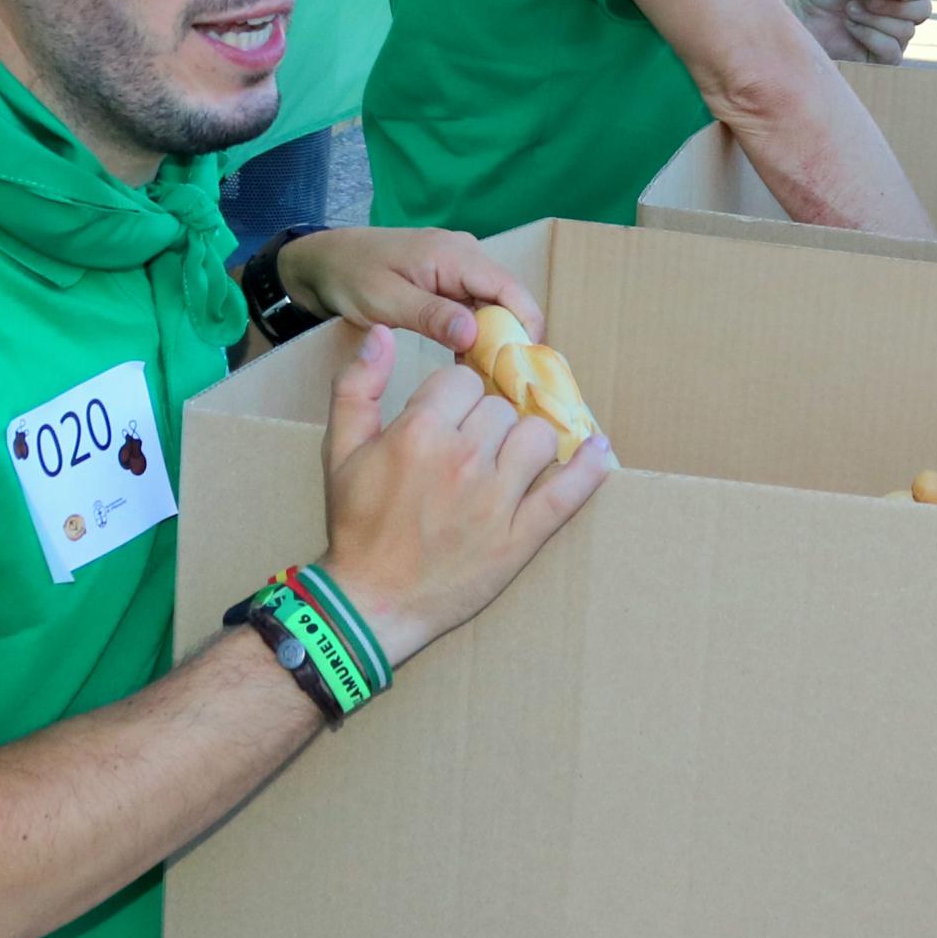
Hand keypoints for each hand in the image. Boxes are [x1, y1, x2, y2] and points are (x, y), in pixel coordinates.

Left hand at [273, 227, 538, 358]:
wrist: (324, 261)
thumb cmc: (351, 276)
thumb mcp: (386, 300)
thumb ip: (430, 315)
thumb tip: (475, 334)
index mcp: (455, 255)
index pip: (511, 290)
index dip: (526, 328)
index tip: (525, 370)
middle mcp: (467, 257)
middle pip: (508, 301)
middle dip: (512, 341)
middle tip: (507, 386)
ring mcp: (459, 270)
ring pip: (494, 309)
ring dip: (495, 343)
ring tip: (493, 383)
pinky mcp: (450, 284)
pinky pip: (476, 311)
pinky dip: (477, 337)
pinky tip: (472, 367)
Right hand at [315, 326, 613, 667]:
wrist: (372, 602)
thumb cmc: (356, 525)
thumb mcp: (340, 450)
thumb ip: (357, 387)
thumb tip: (382, 334)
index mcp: (419, 433)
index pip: (464, 380)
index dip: (455, 396)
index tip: (448, 416)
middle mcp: (463, 460)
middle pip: (502, 407)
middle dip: (486, 421)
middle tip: (470, 447)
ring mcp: (497, 500)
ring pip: (538, 437)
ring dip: (525, 443)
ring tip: (507, 460)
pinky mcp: (521, 537)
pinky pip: (568, 492)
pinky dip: (589, 468)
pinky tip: (596, 451)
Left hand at [793, 0, 935, 64]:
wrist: (807, 16)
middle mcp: (903, 12)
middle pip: (924, 10)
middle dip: (895, 4)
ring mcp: (896, 35)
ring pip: (907, 30)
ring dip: (874, 19)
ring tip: (850, 10)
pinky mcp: (885, 57)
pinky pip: (892, 49)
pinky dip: (869, 36)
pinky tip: (851, 28)